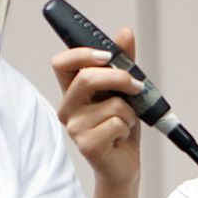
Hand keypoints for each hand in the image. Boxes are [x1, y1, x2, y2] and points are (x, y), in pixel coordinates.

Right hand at [50, 27, 143, 187]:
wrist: (124, 164)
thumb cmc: (120, 127)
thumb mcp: (124, 91)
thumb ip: (123, 62)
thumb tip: (124, 33)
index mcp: (73, 91)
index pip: (61, 63)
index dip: (81, 53)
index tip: (107, 55)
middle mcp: (68, 108)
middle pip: (86, 78)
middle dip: (119, 78)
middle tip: (136, 86)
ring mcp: (75, 128)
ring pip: (111, 104)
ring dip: (129, 112)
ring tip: (124, 123)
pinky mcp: (87, 145)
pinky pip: (117, 123)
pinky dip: (128, 127)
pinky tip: (120, 137)